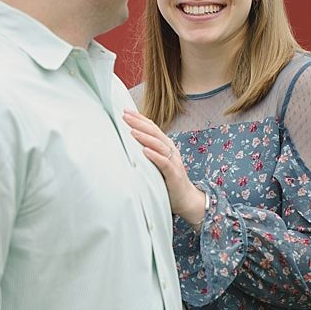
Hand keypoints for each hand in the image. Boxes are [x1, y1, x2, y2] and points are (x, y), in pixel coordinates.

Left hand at [123, 109, 205, 224]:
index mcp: (165, 146)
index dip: (139, 118)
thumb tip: (127, 142)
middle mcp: (170, 150)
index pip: (152, 128)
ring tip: (132, 131)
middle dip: (139, 123)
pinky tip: (145, 151)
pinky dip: (155, 156)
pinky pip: (164, 163)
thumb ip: (146, 151)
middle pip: (154, 133)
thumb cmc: (167, 180)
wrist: (186, 198)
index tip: (125, 111)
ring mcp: (173, 161)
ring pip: (159, 145)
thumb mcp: (155, 162)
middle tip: (124, 115)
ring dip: (145, 137)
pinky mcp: (174, 174)